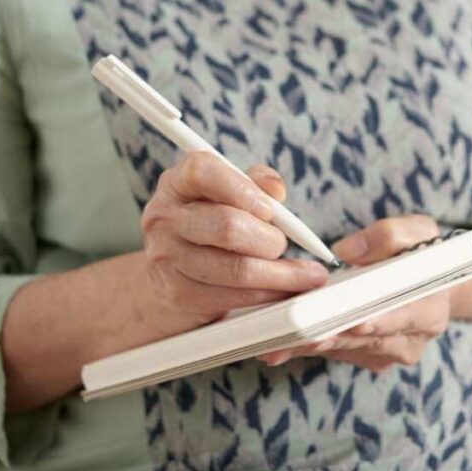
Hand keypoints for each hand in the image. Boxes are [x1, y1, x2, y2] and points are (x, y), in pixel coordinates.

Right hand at [135, 152, 328, 337]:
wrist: (165, 277)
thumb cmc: (206, 225)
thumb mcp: (224, 194)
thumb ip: (253, 183)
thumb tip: (276, 190)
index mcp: (177, 184)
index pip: (202, 172)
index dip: (242, 189)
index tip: (270, 208)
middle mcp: (165, 218)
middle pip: (228, 226)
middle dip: (269, 239)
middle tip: (284, 244)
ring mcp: (167, 258)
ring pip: (237, 269)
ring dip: (281, 274)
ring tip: (307, 274)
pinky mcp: (178, 294)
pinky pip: (235, 297)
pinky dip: (269, 294)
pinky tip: (286, 290)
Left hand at [258, 215, 449, 371]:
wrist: (431, 284)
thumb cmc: (423, 254)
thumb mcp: (418, 230)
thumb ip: (388, 235)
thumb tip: (346, 250)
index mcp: (429, 311)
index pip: (397, 318)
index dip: (370, 320)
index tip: (346, 322)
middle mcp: (409, 342)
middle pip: (362, 340)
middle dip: (325, 334)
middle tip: (290, 334)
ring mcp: (386, 355)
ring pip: (342, 349)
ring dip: (307, 343)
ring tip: (273, 341)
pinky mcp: (365, 359)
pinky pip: (334, 352)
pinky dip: (307, 344)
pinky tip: (279, 342)